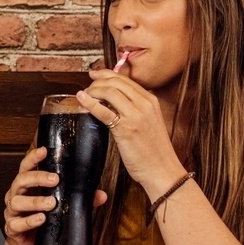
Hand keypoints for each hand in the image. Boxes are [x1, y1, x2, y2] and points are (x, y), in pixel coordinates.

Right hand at [1, 147, 107, 244]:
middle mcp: (16, 195)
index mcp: (27, 186)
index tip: (44, 151)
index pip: (26, 168)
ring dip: (35, 201)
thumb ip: (80, 199)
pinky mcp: (12, 229)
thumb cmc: (47, 220)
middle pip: (20, 180)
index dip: (33, 158)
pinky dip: (29, 221)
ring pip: (17, 202)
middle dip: (37, 178)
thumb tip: (101, 195)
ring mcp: (12, 212)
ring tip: (51, 203)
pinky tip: (41, 219)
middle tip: (55, 179)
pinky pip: (17, 224)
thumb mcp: (63, 206)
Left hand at [76, 69, 186, 191]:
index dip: (107, 74)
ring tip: (85, 95)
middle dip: (98, 81)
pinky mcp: (125, 129)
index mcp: (151, 100)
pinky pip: (103, 111)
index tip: (95, 75)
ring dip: (93, 90)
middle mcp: (144, 104)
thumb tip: (114, 103)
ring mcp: (135, 115)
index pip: (125, 80)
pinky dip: (90, 102)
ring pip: (109, 91)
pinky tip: (81, 99)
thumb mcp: (149, 122)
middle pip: (116, 82)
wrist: (162, 169)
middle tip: (88, 86)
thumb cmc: (154, 150)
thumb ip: (136, 110)